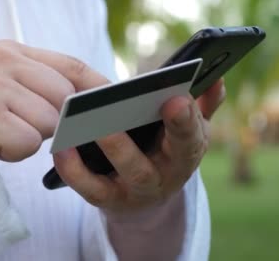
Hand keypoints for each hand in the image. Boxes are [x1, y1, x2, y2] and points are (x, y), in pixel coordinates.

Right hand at [0, 40, 108, 161]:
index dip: (97, 84)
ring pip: (49, 122)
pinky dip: (16, 151)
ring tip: (3, 130)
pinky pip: (28, 142)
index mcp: (10, 51)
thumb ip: (40, 82)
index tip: (115, 100)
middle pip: (64, 97)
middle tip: (25, 124)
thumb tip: (91, 101)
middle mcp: (1, 62)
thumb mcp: (2, 81)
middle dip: (56, 120)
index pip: (70, 65)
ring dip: (32, 136)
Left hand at [52, 79, 225, 213]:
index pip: (191, 137)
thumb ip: (202, 104)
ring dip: (112, 146)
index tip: (177, 96)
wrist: (147, 195)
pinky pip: (91, 188)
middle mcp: (166, 175)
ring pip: (129, 170)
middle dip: (155, 131)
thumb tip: (216, 78)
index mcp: (187, 152)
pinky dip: (74, 170)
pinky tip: (61, 146)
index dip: (187, 118)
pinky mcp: (109, 201)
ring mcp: (137, 191)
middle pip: (164, 156)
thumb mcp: (188, 130)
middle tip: (132, 105)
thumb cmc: (165, 148)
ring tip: (87, 120)